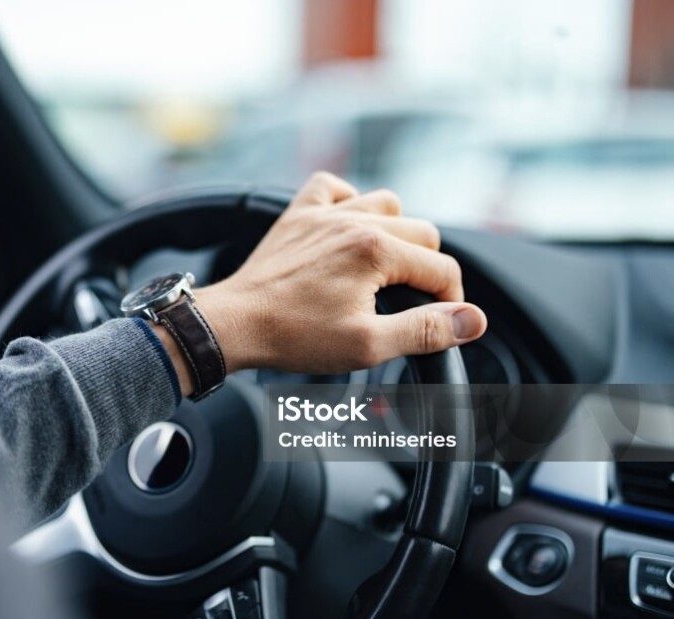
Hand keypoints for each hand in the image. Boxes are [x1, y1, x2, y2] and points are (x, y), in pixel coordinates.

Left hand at [184, 172, 486, 382]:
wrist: (235, 325)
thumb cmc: (294, 336)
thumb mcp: (368, 344)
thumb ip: (425, 329)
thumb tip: (473, 320)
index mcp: (376, 250)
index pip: (442, 268)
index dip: (452, 301)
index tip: (442, 324)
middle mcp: (354, 221)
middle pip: (422, 232)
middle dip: (427, 269)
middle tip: (412, 303)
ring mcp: (324, 214)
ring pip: (386, 204)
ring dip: (395, 232)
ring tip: (385, 269)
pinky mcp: (298, 215)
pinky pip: (332, 186)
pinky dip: (347, 201)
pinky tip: (346, 228)